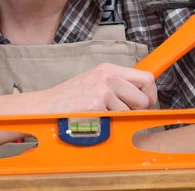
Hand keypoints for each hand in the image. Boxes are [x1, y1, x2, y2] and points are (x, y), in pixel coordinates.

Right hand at [36, 63, 157, 112]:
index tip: (144, 104)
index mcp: (108, 69)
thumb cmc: (68, 100)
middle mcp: (108, 75)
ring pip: (131, 112)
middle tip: (120, 115)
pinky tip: (93, 120)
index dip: (150, 94)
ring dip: (119, 119)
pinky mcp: (98, 103)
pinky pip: (117, 120)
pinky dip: (108, 125)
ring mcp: (103, 89)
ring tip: (99, 116)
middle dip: (137, 110)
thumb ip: (117, 86)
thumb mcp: (93, 84)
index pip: (146, 77)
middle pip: (145, 97)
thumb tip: (144, 97)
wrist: (44, 107)